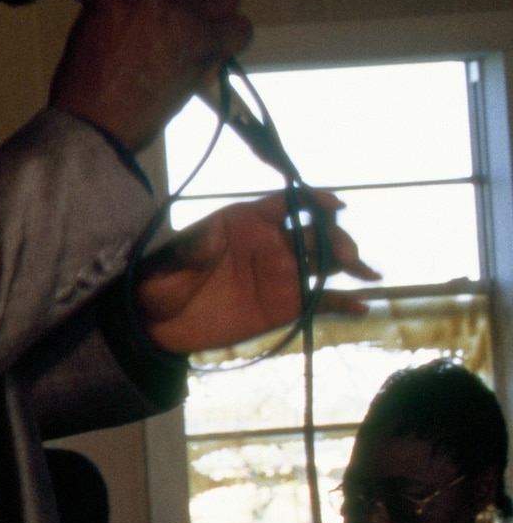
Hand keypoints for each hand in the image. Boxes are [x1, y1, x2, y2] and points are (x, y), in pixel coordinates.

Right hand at [48, 0, 252, 153]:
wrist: (95, 121)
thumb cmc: (84, 81)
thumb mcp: (91, 23)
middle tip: (188, 18)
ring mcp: (182, 15)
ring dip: (219, 15)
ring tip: (203, 36)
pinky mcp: (205, 43)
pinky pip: (240, 29)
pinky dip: (231, 40)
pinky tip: (215, 52)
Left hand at [135, 194, 371, 355]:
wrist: (155, 321)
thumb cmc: (162, 279)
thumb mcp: (173, 256)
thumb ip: (195, 245)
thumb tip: (212, 235)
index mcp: (248, 221)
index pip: (289, 204)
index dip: (314, 201)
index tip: (336, 206)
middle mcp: (272, 243)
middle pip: (315, 234)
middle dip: (336, 240)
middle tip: (346, 255)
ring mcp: (281, 274)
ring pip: (325, 264)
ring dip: (349, 266)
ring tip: (366, 274)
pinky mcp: (284, 306)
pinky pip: (320, 301)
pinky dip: (342, 302)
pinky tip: (362, 306)